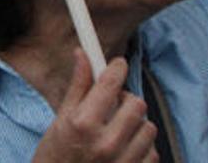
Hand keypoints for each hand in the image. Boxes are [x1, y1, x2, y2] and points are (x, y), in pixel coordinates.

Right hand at [32, 49, 157, 162]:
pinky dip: (141, 146)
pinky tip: (123, 149)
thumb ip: (78, 86)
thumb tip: (82, 54)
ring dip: (135, 124)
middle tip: (112, 103)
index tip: (116, 64)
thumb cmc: (55, 155)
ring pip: (148, 126)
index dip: (115, 68)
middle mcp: (106, 142)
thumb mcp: (60, 119)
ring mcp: (123, 162)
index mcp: (83, 124)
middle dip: (125, 99)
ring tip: (116, 130)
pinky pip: (152, 151)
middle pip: (135, 103)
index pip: (110, 84)